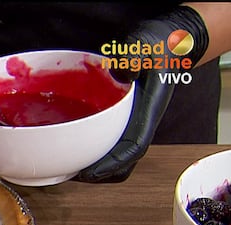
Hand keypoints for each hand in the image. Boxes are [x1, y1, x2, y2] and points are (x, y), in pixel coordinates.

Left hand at [76, 6, 207, 182]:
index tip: (90, 173)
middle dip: (100, 173)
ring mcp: (129, 124)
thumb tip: (123, 70)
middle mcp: (138, 123)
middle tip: (71, 175)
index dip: (112, 164)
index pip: (134, 147)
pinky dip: (89, 150)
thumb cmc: (154, 45)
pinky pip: (105, 143)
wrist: (162, 42)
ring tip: (68, 168)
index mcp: (147, 111)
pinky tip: (69, 147)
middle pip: (123, 162)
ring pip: (115, 156)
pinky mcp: (118, 120)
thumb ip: (134, 55)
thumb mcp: (143, 43)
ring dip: (94, 167)